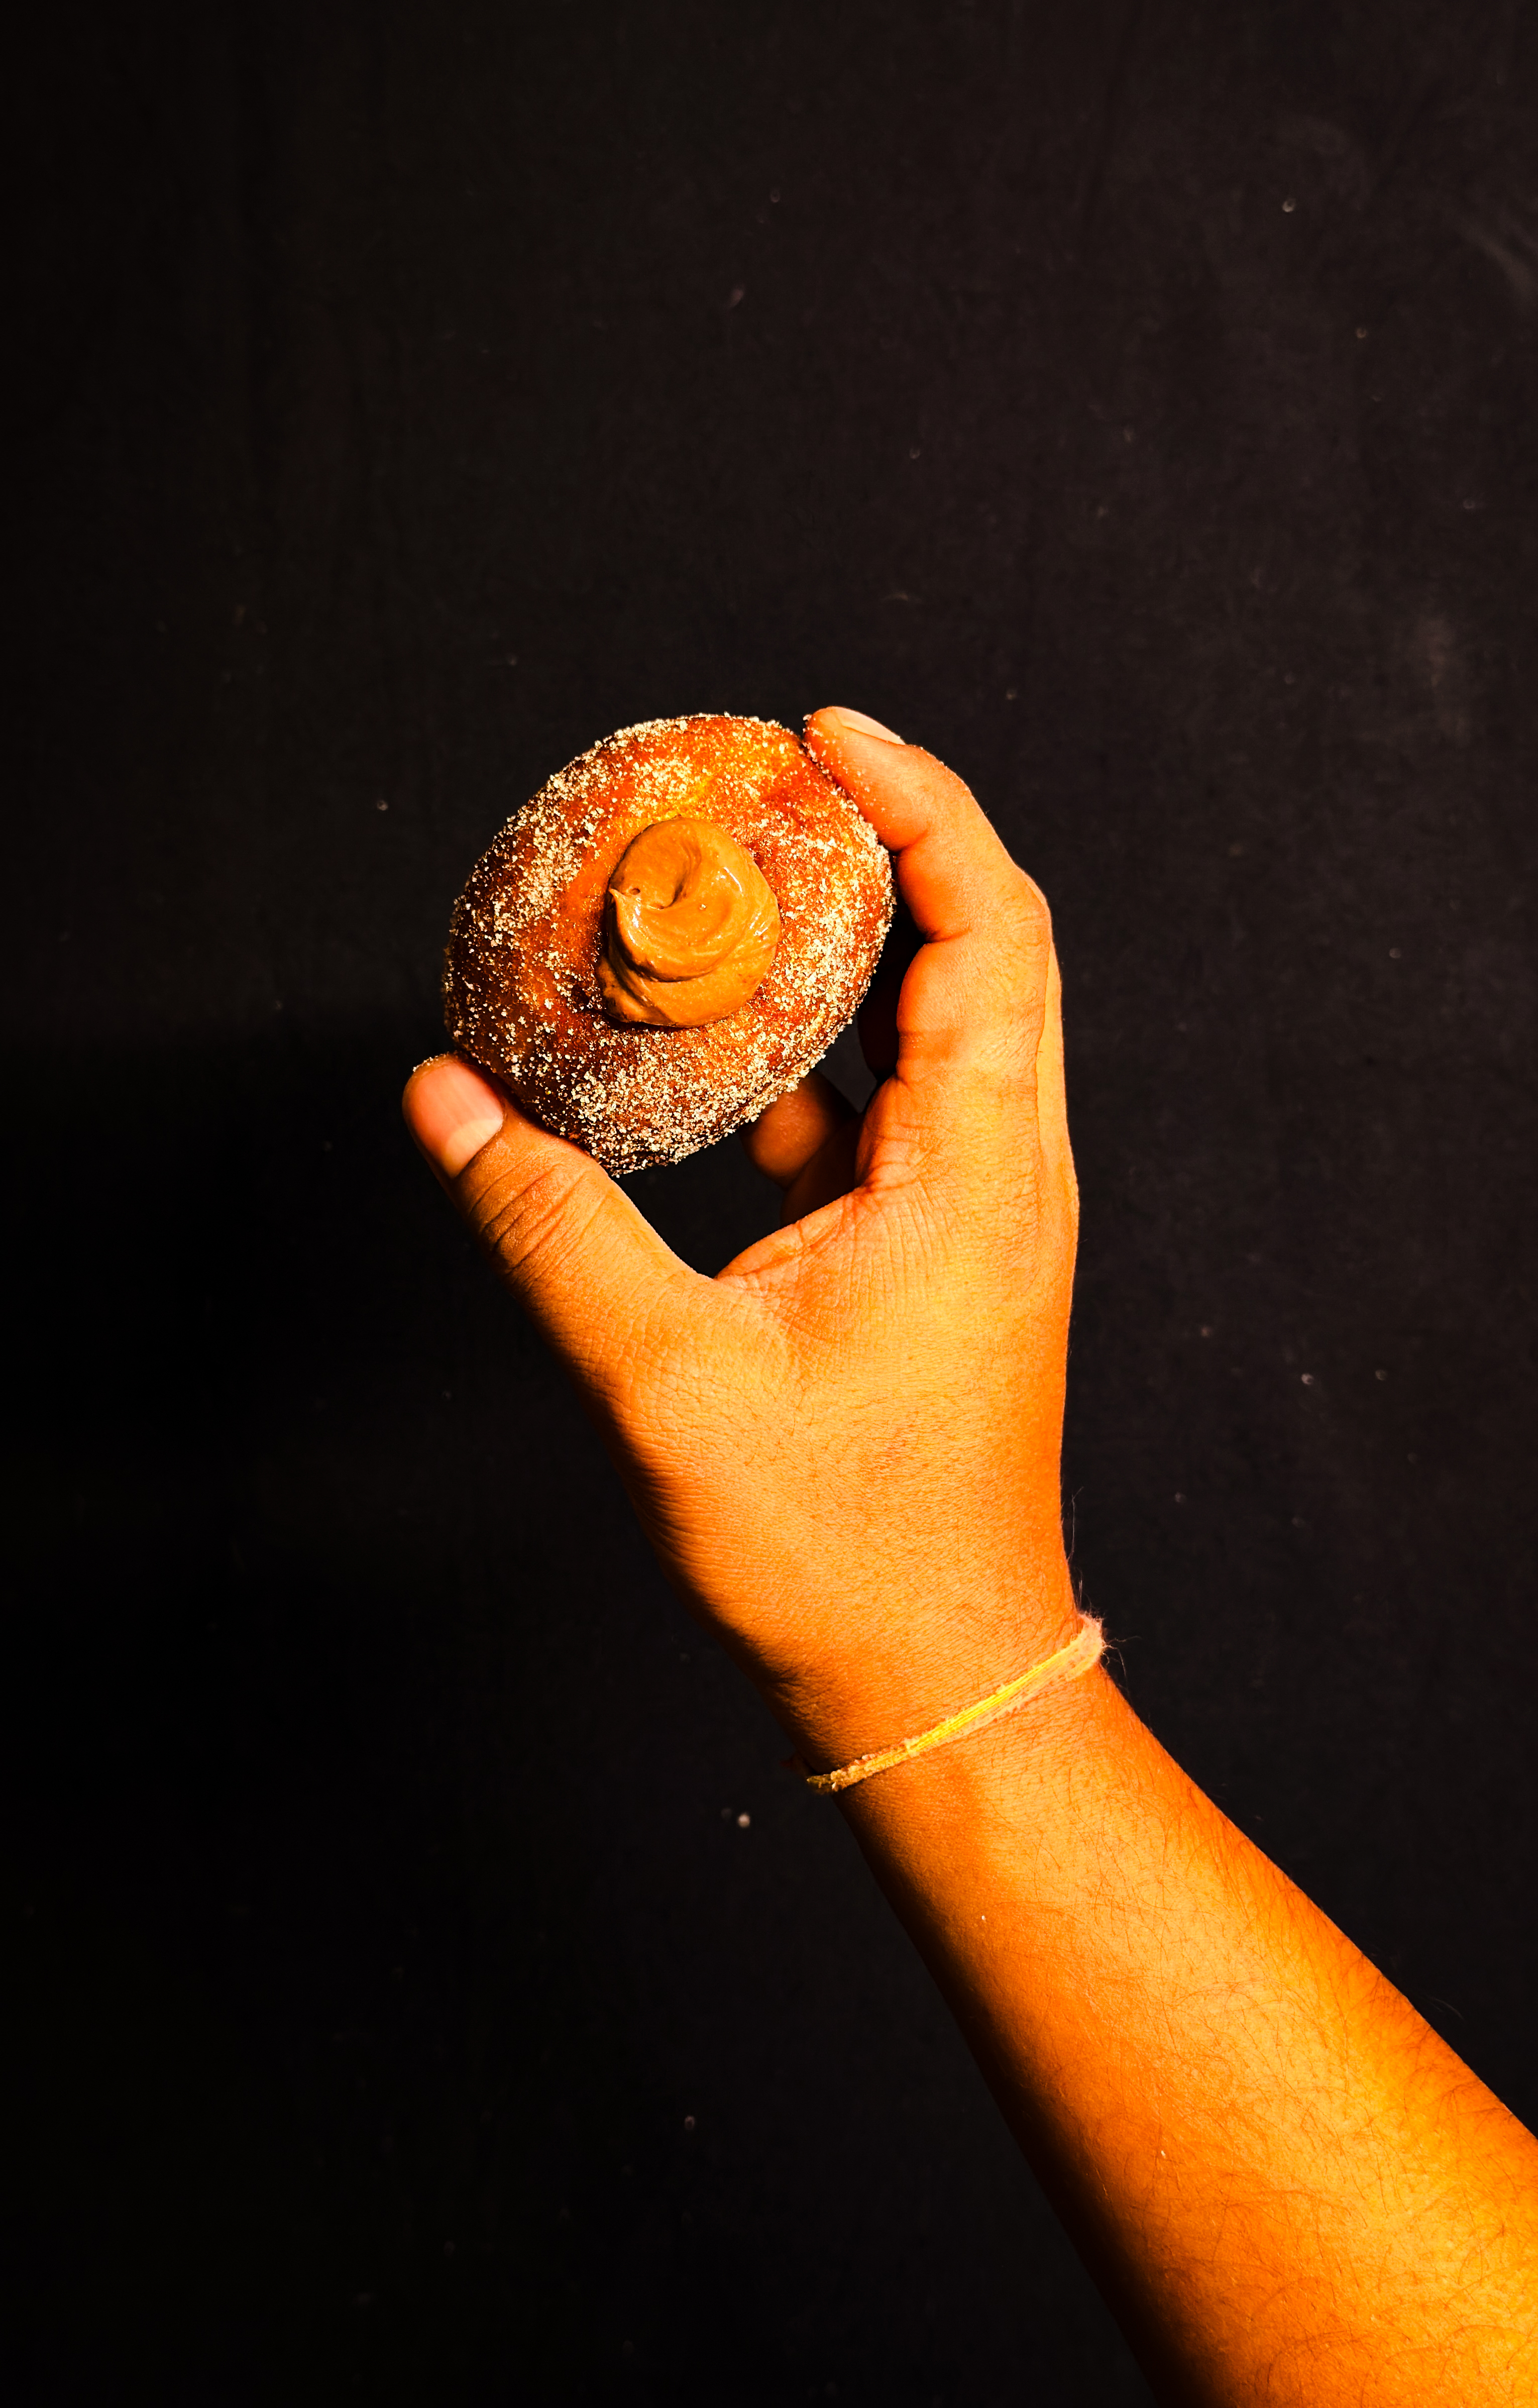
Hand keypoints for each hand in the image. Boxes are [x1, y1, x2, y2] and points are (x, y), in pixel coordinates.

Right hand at [403, 708, 1082, 1766]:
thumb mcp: (668, 1382)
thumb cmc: (839, 1551)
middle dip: (878, 842)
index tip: (819, 733)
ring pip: (931, 1022)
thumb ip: (551, 1228)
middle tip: (760, 779)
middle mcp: (1000, 1169)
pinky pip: (884, 1103)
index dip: (919, 803)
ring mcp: (974, 1209)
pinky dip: (811, 1051)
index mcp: (977, 1172)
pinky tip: (711, 1057)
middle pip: (975, 944)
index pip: (985, 926)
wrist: (933, 1674)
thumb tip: (445, 1103)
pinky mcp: (934, 1249)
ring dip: (840, 949)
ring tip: (726, 892)